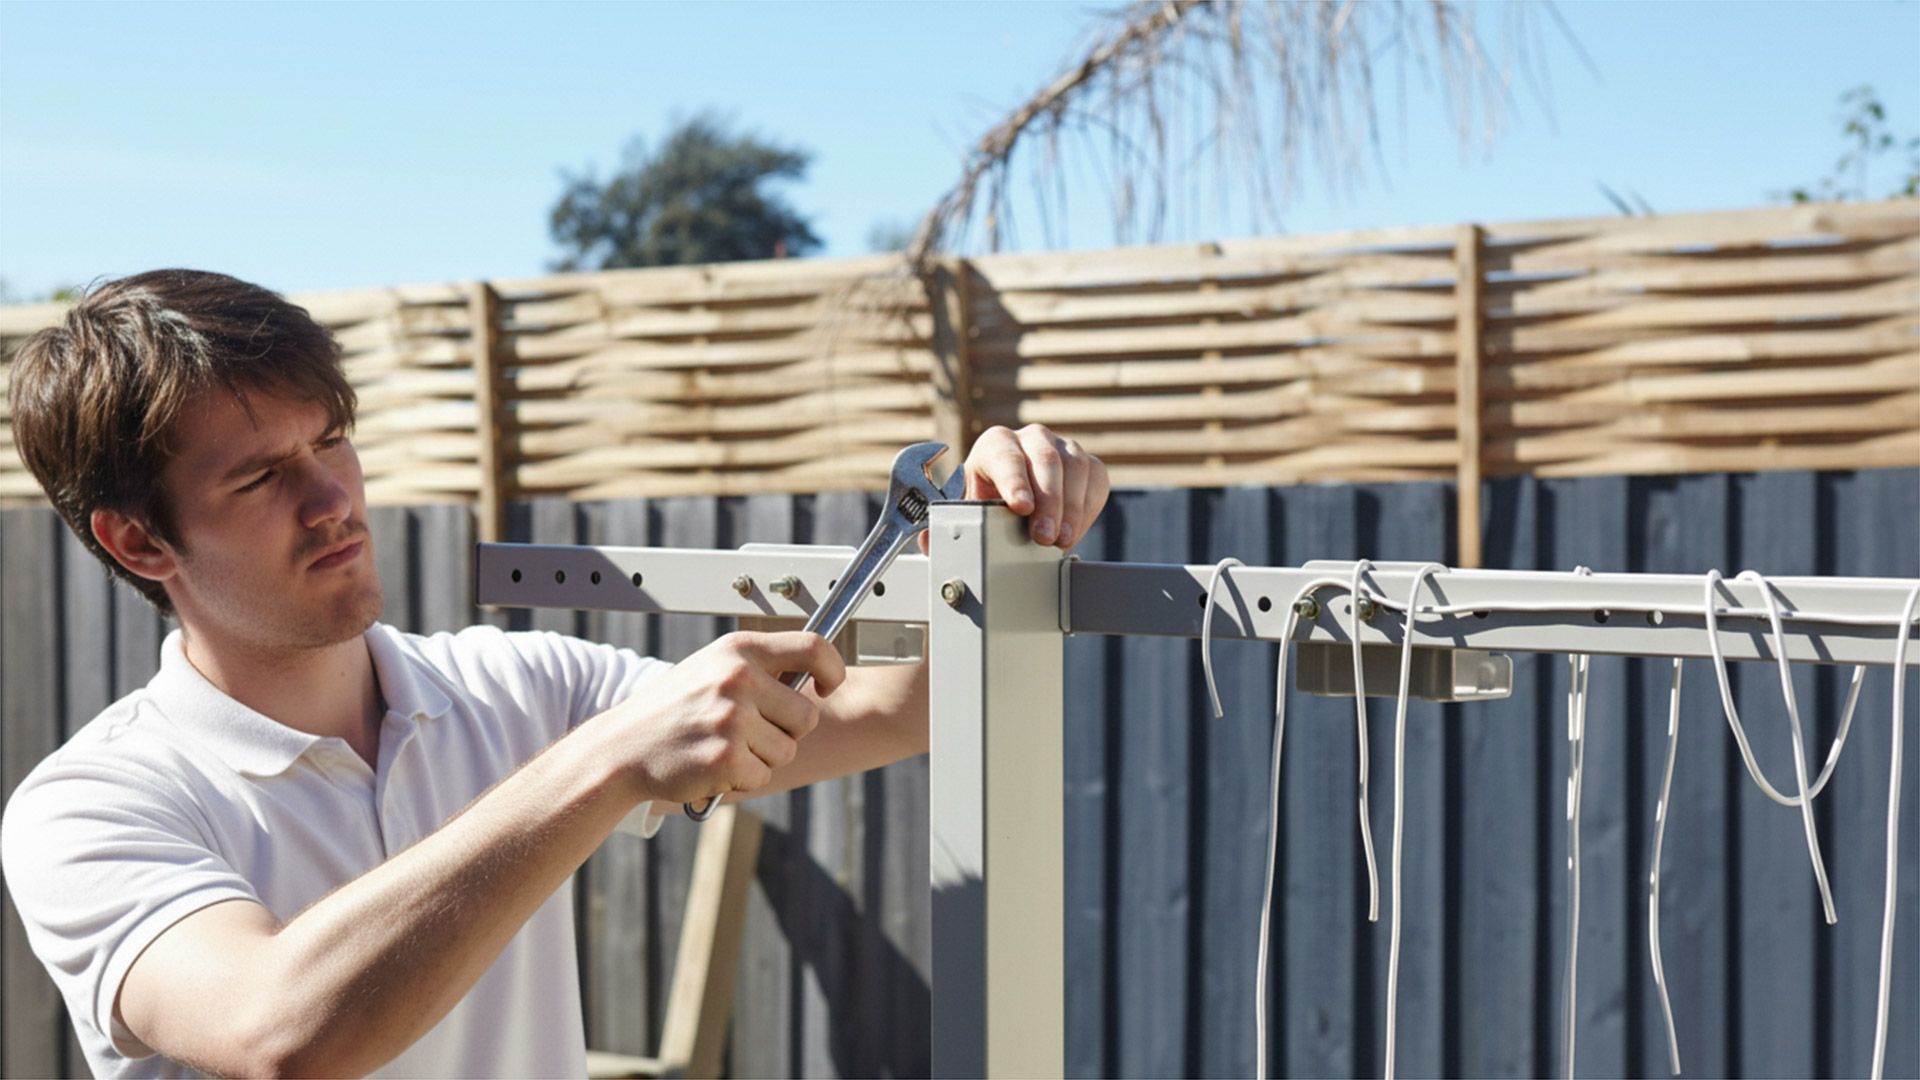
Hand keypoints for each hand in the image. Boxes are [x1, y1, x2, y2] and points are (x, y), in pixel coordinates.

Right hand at [595, 631, 845, 805]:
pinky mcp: (726, 757)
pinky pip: (762, 776)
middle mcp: (738, 678)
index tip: (828, 686)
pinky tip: (712, 765)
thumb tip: (818, 676)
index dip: (832, 669)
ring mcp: (732, 718)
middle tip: (749, 732)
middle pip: (807, 714)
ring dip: (761, 758)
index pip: (813, 648)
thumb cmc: (673, 710)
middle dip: (787, 731)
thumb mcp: (711, 670)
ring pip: (786, 750)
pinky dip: (742, 779)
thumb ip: (758, 669)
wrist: (622, 748)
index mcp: (738, 651)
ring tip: (722, 746)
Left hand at [948, 423, 1109, 550]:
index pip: (1006, 454)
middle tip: (1044, 537)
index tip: (1020, 508)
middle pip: (1045, 459)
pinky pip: (1096, 478)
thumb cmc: (985, 504)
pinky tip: (1073, 530)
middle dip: (1048, 501)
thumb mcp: (961, 511)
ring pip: (1075, 467)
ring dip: (1071, 507)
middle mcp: (1030, 439)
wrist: (1012, 503)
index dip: (1014, 480)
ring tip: (1060, 539)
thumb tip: (928, 540)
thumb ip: (942, 525)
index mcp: (994, 444)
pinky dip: (1088, 506)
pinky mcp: (1087, 465)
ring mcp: (1062, 449)